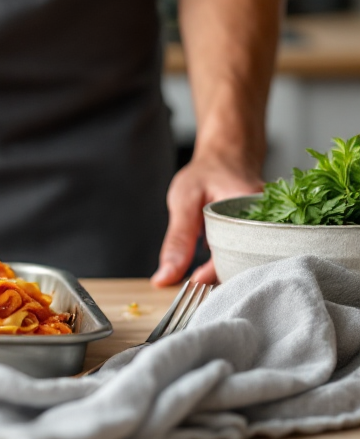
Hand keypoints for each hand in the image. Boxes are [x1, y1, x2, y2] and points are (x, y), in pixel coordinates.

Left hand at [150, 154, 263, 286]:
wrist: (228, 155)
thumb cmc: (206, 174)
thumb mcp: (184, 202)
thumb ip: (177, 240)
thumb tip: (165, 277)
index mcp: (253, 209)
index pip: (239, 253)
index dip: (214, 272)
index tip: (194, 282)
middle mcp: (271, 220)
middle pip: (250, 263)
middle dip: (223, 276)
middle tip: (197, 281)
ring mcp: (272, 227)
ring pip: (252, 262)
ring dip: (228, 270)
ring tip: (204, 274)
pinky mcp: (267, 232)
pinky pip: (253, 254)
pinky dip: (234, 260)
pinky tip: (217, 264)